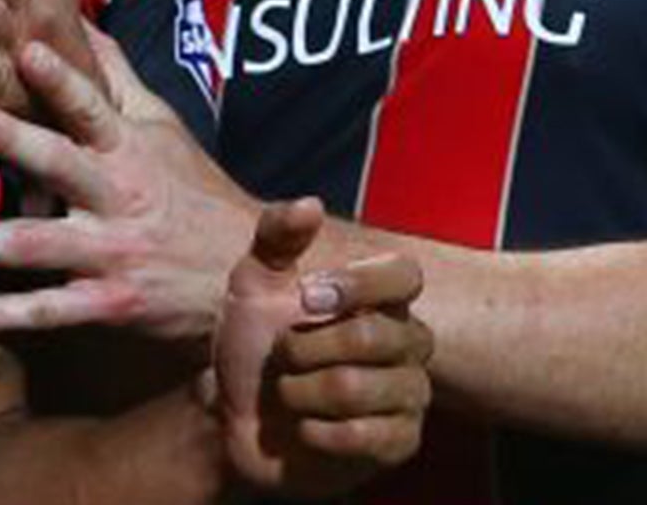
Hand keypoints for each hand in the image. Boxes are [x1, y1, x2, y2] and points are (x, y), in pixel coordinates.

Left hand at [0, 30, 259, 345]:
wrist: (245, 270)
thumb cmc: (192, 189)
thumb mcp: (162, 126)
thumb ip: (117, 76)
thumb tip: (79, 20)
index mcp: (128, 148)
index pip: (90, 106)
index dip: (59, 78)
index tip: (25, 49)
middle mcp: (116, 195)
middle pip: (58, 162)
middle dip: (14, 138)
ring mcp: (110, 252)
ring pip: (45, 242)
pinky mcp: (107, 303)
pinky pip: (50, 310)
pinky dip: (7, 314)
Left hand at [212, 199, 430, 497]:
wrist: (236, 413)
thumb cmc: (254, 340)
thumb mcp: (253, 281)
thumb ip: (277, 236)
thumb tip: (311, 204)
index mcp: (382, 297)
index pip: (405, 274)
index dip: (357, 284)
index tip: (306, 295)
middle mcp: (408, 341)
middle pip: (371, 336)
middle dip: (303, 348)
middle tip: (282, 354)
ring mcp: (410, 394)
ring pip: (356, 389)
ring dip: (300, 392)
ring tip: (289, 392)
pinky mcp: (399, 442)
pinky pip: (361, 436)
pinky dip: (315, 431)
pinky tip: (305, 427)